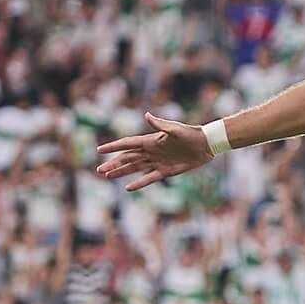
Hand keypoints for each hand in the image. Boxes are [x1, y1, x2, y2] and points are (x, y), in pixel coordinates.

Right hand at [95, 113, 212, 190]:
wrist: (205, 144)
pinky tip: (128, 188)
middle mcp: (151, 151)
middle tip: (99, 170)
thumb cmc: (190, 133)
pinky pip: (149, 178)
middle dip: (113, 164)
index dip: (113, 147)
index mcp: (150, 140)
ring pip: (135, 168)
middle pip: (127, 158)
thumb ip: (160, 125)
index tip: (99, 150)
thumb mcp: (175, 129)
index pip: (127, 144)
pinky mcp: (166, 171)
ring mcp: (157, 162)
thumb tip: (146, 116)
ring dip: (121, 172)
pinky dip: (139, 183)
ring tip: (108, 176)